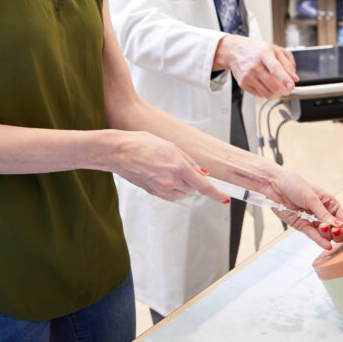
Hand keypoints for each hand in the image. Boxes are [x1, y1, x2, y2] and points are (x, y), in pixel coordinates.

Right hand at [110, 131, 227, 203]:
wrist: (119, 152)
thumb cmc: (141, 144)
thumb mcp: (170, 146)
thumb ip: (189, 161)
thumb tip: (202, 173)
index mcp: (178, 166)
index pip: (203, 185)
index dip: (216, 193)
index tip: (224, 198)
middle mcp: (171, 181)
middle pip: (193, 188)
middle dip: (192, 179)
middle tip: (179, 165)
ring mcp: (161, 189)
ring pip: (182, 193)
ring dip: (182, 185)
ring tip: (167, 169)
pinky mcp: (153, 193)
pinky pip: (170, 195)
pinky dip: (171, 189)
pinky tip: (161, 176)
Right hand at [214, 35, 298, 98]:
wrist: (234, 52)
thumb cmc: (255, 50)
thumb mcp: (274, 49)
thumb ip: (287, 63)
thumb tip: (294, 77)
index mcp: (263, 54)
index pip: (275, 68)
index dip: (285, 79)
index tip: (292, 85)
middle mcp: (254, 66)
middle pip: (273, 84)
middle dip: (285, 89)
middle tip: (289, 88)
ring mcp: (248, 76)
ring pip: (268, 93)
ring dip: (278, 94)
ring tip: (280, 88)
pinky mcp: (243, 84)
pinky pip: (260, 95)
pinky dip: (268, 94)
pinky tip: (270, 88)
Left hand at [264, 169, 342, 250]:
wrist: (273, 185)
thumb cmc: (293, 184)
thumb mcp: (311, 197)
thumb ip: (324, 213)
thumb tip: (339, 225)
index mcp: (328, 203)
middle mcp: (322, 213)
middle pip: (336, 229)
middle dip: (338, 232)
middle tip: (335, 230)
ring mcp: (312, 220)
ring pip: (325, 234)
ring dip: (327, 234)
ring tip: (323, 228)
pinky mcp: (301, 225)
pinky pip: (313, 235)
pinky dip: (320, 241)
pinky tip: (327, 246)